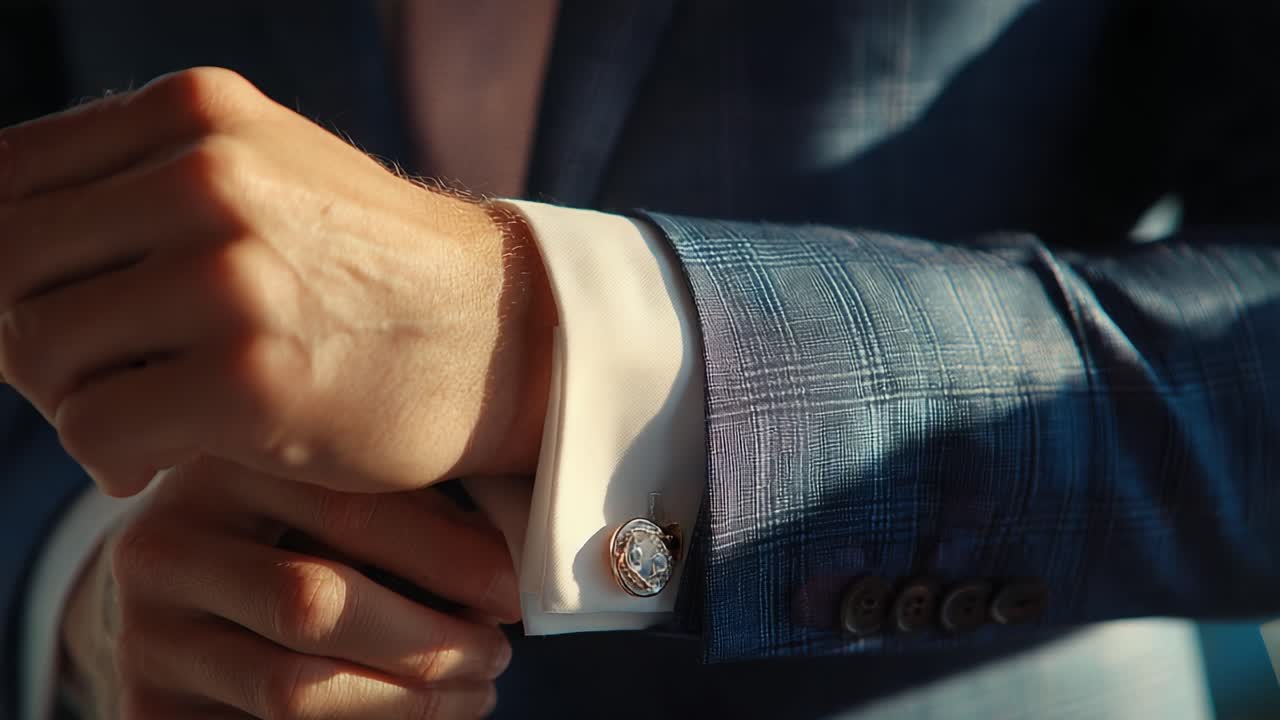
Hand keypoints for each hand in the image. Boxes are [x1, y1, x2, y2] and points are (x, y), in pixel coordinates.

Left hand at [0, 67, 555, 496]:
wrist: (498, 336)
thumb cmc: (369, 269)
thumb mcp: (264, 176)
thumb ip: (139, 186)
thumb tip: (0, 263)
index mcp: (200, 114)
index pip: (5, 180)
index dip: (11, 264)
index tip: (64, 311)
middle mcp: (210, 177)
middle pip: (7, 266)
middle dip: (32, 336)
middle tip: (98, 375)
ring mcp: (232, 278)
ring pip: (35, 349)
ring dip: (72, 400)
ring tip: (139, 412)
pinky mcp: (251, 381)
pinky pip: (92, 428)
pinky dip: (108, 457)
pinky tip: (159, 457)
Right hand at [62, 457, 519, 718]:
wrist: (191, 581)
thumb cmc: (305, 527)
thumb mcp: (346, 493)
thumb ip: (415, 501)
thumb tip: (523, 555)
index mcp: (226, 462)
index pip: (351, 510)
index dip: (451, 557)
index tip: (518, 592)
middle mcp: (162, 542)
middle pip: (316, 604)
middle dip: (428, 642)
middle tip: (497, 656)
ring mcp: (143, 631)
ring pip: (292, 689)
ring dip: (406, 704)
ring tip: (474, 692)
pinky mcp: (147, 706)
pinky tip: (418, 716)